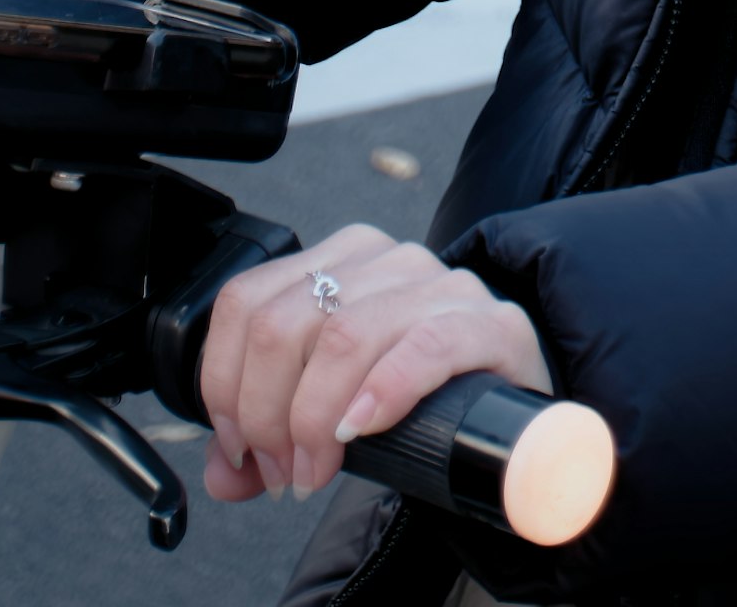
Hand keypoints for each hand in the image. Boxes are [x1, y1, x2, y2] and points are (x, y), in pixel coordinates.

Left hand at [196, 225, 551, 506]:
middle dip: (266, 414)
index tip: (239, 448)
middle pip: (284, 324)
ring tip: (315, 471)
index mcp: (338, 261)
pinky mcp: (492, 325)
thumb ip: (270, 438)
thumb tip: (222, 476)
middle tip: (281, 471)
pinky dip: (381, 391)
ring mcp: (442, 286)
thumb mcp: (331, 410)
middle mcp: (386, 260)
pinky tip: (360, 429)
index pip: (246, 302)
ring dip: (312, 418)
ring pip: (343, 334)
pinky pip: (424, 347)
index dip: (225, 384)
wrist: (514, 412)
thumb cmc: (417, 402)